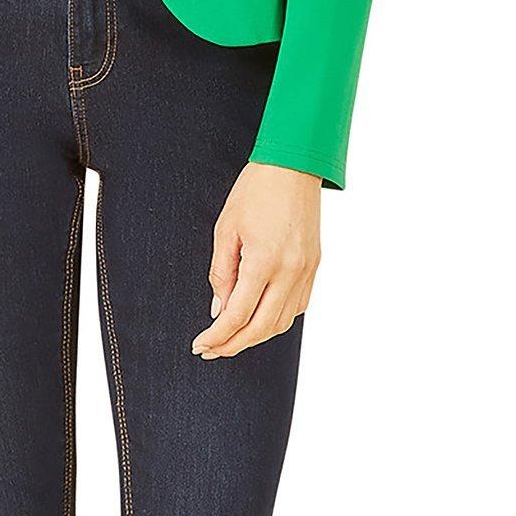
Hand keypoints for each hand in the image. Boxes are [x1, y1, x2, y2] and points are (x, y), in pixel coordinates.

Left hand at [192, 162, 320, 357]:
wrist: (294, 165)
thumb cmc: (256, 190)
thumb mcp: (226, 229)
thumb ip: (221, 273)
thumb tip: (218, 309)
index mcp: (264, 261)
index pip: (238, 314)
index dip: (217, 336)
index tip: (201, 345)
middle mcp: (290, 271)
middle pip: (261, 328)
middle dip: (234, 344)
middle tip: (212, 350)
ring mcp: (307, 271)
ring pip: (282, 322)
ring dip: (256, 336)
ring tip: (232, 338)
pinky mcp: (315, 267)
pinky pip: (297, 306)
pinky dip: (277, 319)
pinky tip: (259, 318)